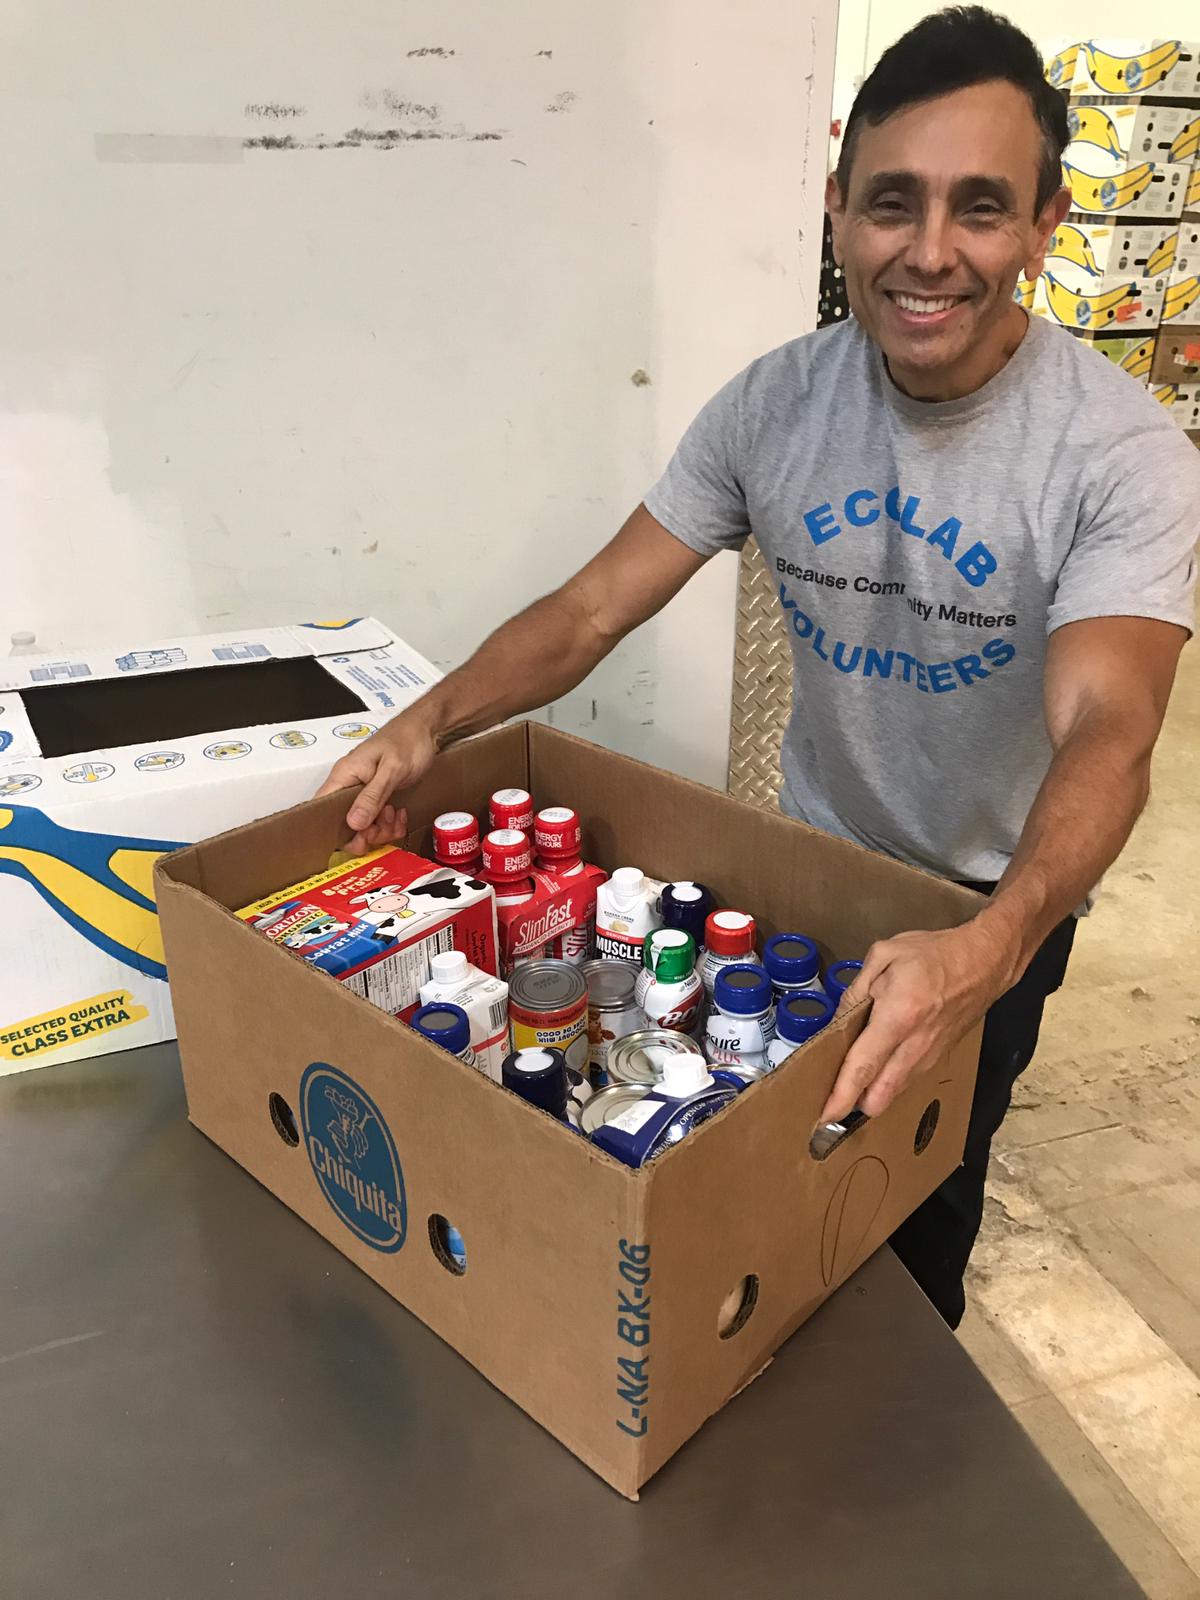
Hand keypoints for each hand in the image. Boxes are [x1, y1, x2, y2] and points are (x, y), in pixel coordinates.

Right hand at [314, 708, 439, 855]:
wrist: (426, 728)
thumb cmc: (408, 740)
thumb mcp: (392, 770)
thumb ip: (372, 796)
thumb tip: (353, 823)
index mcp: (344, 775)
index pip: (323, 809)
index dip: (337, 830)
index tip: (359, 837)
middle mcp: (349, 784)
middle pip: (345, 823)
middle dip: (367, 832)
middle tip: (384, 826)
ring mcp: (363, 790)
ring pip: (362, 824)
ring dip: (382, 828)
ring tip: (395, 813)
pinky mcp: (377, 795)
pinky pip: (376, 819)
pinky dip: (390, 823)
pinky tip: (400, 813)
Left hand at [819, 920, 1016, 1124]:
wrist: (984, 963)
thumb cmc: (934, 954)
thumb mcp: (884, 955)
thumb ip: (857, 990)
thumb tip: (839, 1021)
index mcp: (897, 1017)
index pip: (863, 1067)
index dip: (841, 1096)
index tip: (823, 1116)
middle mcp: (914, 1046)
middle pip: (880, 1097)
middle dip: (854, 1103)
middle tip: (831, 1092)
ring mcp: (929, 1057)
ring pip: (894, 1093)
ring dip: (871, 1093)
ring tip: (852, 1078)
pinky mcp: (938, 1058)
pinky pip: (906, 1080)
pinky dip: (888, 1081)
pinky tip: (879, 1062)